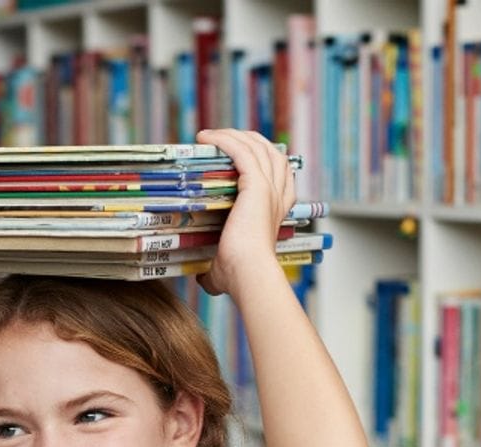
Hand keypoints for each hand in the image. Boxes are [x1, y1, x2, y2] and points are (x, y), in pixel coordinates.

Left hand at [193, 129, 296, 297]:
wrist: (249, 274)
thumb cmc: (239, 277)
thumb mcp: (226, 269)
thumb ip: (215, 269)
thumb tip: (201, 277)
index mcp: (277, 211)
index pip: (279, 174)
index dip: (262, 158)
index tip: (240, 155)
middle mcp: (277, 196)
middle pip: (270, 152)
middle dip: (247, 140)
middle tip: (221, 139)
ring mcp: (269, 188)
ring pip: (257, 146)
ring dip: (233, 135)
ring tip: (211, 135)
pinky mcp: (256, 185)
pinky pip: (241, 151)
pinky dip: (224, 140)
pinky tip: (207, 138)